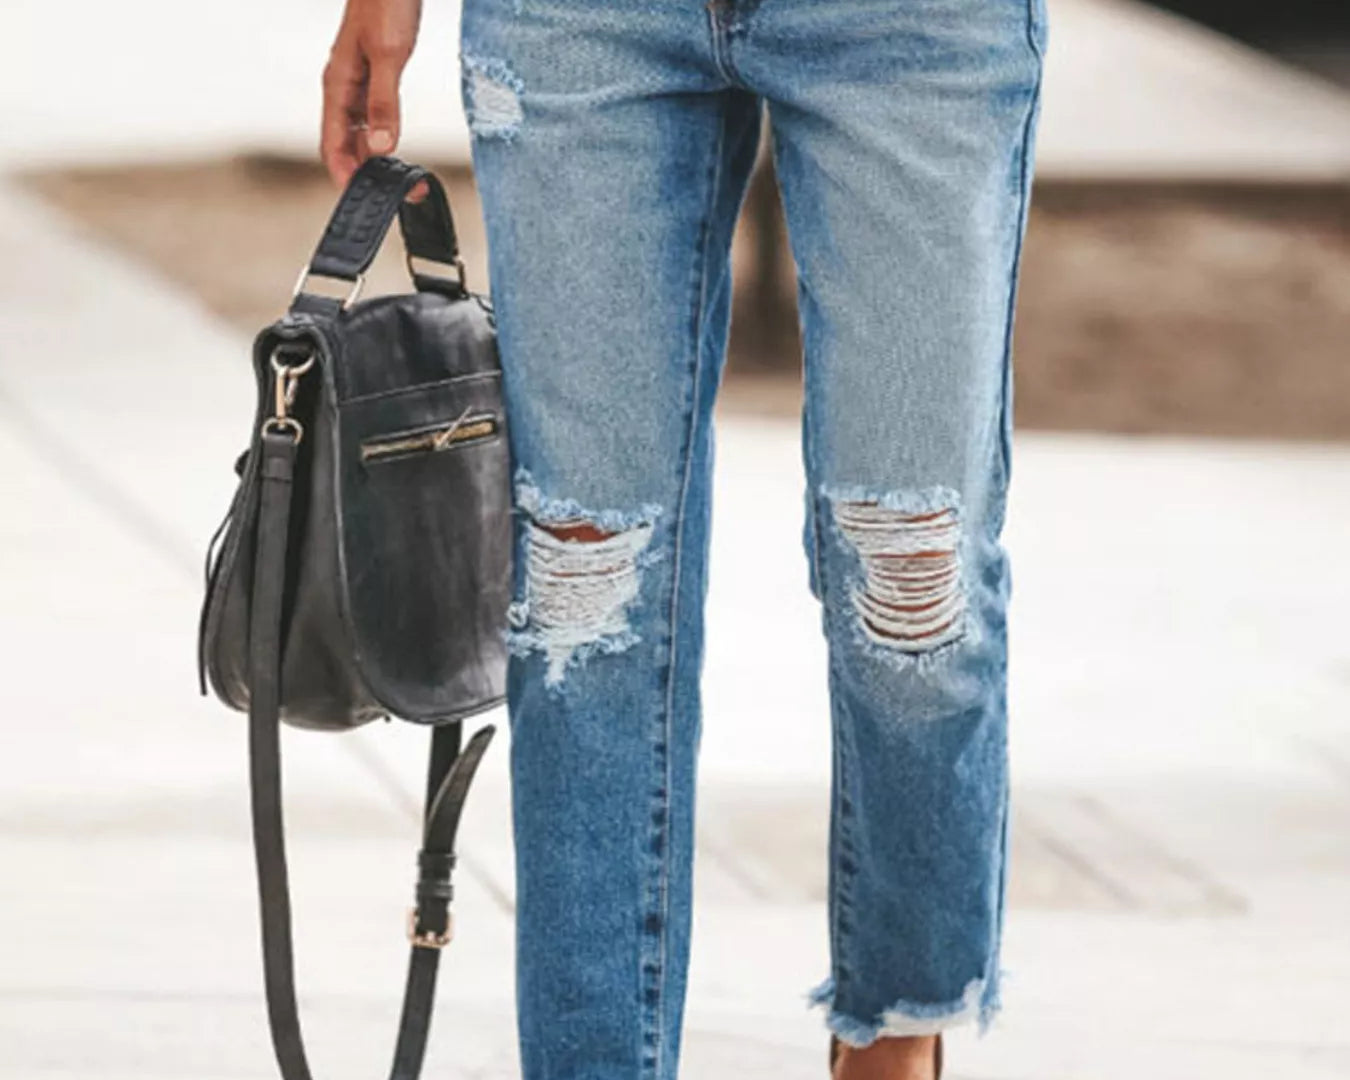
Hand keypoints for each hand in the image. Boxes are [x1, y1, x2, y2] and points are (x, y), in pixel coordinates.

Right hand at [321, 0, 422, 186]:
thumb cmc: (386, 2)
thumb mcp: (388, 54)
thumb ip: (384, 102)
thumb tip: (381, 147)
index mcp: (337, 85)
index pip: (333, 144)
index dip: (345, 175)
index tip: (363, 200)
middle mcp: (343, 87)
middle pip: (347, 144)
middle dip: (368, 173)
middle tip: (400, 195)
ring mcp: (358, 81)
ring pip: (362, 132)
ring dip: (379, 158)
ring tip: (406, 180)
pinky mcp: (375, 74)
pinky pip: (374, 117)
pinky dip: (386, 137)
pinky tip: (400, 148)